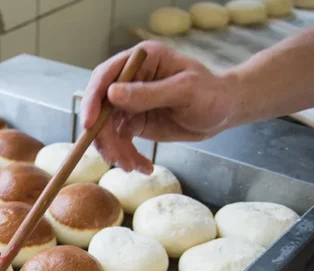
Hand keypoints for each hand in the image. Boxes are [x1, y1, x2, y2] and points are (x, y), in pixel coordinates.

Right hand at [80, 41, 244, 172]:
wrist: (224, 112)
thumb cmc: (211, 94)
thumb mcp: (183, 91)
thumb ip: (148, 93)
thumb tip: (111, 94)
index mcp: (142, 60)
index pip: (106, 76)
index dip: (92, 99)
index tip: (90, 124)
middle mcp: (130, 79)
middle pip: (101, 106)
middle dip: (104, 135)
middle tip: (115, 157)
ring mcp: (130, 102)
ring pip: (107, 128)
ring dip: (116, 150)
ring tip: (132, 166)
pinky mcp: (134, 122)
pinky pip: (120, 141)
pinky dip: (127, 156)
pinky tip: (142, 167)